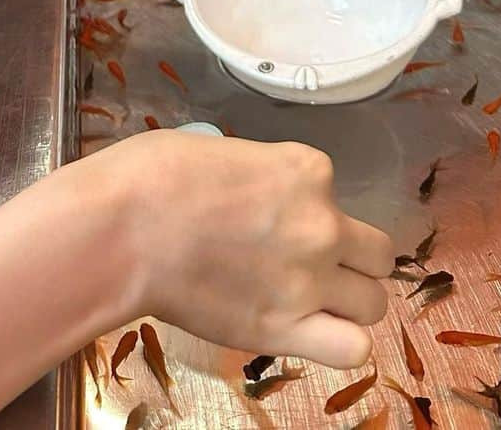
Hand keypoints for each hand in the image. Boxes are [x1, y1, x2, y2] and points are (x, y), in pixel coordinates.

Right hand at [102, 131, 392, 368]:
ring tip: (307, 302)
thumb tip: (257, 196)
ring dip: (346, 302)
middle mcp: (321, 224)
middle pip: (377, 253)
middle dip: (348, 258)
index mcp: (306, 170)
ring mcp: (310, 281)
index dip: (306, 206)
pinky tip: (310, 332)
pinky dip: (340, 342)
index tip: (270, 215)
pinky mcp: (285, 329)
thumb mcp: (222, 153)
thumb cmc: (154, 176)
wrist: (124, 228)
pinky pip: (352, 348)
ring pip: (373, 303)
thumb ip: (261, 177)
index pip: (333, 192)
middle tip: (307, 263)